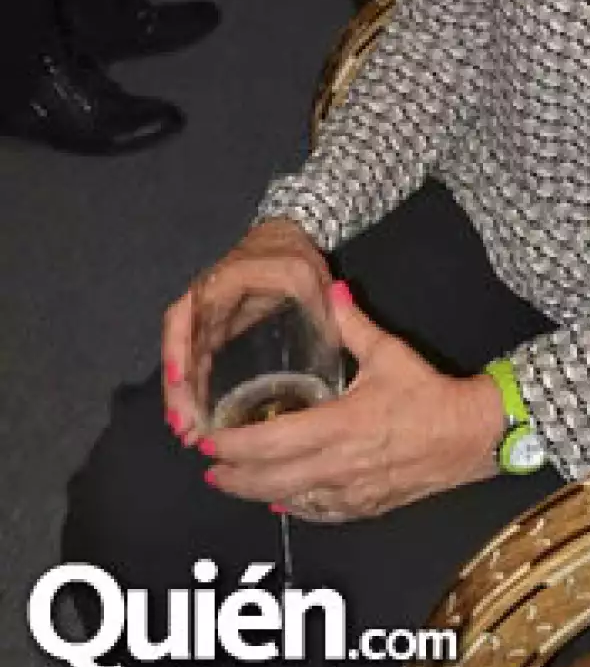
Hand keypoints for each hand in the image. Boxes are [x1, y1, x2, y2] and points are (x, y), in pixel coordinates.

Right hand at [161, 219, 335, 444]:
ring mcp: (206, 310)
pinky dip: (192, 385)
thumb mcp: (311, 278)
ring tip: (185, 431)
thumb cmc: (298, 257)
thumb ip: (321, 307)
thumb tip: (335, 345)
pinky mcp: (212, 324)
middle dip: (178, 384)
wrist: (287, 235)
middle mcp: (207, 293)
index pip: (190, 311)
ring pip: (183, 351)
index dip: (180, 347)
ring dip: (181, 391)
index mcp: (228, 278)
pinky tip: (196, 417)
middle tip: (182, 425)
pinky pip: (194, 355)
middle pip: (179, 339)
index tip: (180, 380)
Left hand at [198, 288, 506, 521]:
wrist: (470, 436)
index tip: (209, 439)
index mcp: (340, 424)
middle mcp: (338, 465)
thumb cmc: (429, 393)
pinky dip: (291, 506)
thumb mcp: (389, 352)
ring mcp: (350, 492)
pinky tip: (278, 500)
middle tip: (208, 466)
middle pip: (270, 480)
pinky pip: (316, 513)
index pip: (272, 442)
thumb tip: (331, 289)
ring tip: (230, 483)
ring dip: (254, 493)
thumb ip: (352, 323)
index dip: (234, 445)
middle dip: (232, 476)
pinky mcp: (363, 507)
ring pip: (289, 501)